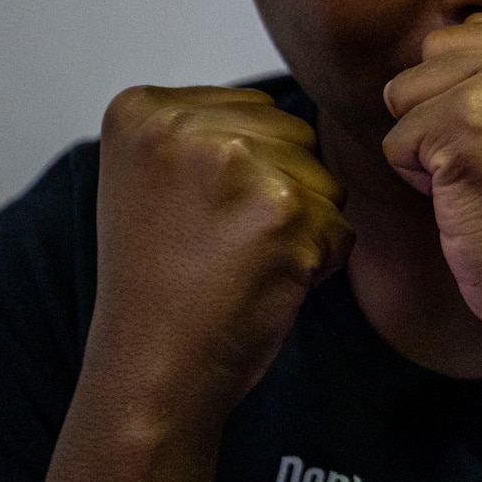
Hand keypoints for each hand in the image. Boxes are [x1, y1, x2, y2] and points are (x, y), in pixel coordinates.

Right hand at [91, 86, 353, 426]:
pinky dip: (318, 263)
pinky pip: (340, 225)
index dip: (244, 177)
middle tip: (217, 248)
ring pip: (322, 178)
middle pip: (293, 138)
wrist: (151, 372)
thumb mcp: (155, 181)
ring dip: (302, 228)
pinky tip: (263, 285)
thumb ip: (206, 130)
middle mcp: (181, 125)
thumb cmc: (160, 288)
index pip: (254, 114)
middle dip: (278, 196)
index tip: (192, 219)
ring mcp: (232, 162)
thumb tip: (284, 112)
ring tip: (238, 265)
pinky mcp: (281, 207)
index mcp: (142, 109)